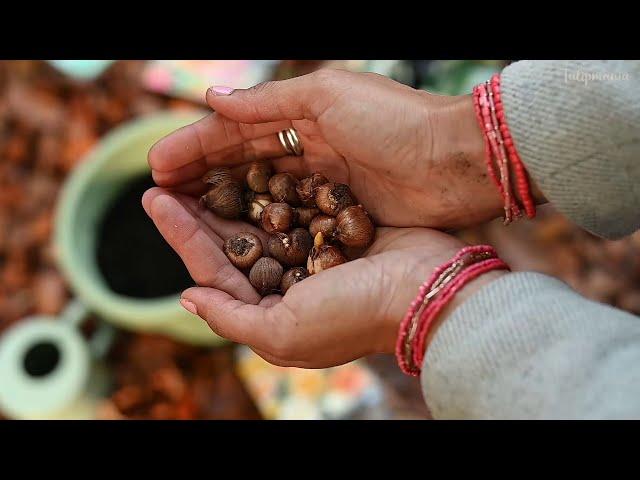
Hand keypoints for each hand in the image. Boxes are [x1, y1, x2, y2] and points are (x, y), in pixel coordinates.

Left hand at [142, 187, 503, 367]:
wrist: (424, 289)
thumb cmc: (351, 315)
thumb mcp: (280, 333)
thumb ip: (230, 318)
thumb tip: (187, 299)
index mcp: (270, 312)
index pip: (213, 269)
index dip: (181, 235)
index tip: (154, 200)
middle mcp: (287, 284)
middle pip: (231, 241)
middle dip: (197, 211)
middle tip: (166, 177)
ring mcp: (312, 254)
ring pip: (259, 218)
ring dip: (229, 193)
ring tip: (198, 166)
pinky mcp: (335, 228)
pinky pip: (293, 202)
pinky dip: (270, 184)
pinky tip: (247, 162)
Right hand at [149, 69, 532, 229]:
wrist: (459, 163)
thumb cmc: (398, 123)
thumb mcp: (328, 97)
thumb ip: (270, 102)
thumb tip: (212, 100)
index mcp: (303, 114)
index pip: (235, 132)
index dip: (194, 148)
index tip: (155, 167)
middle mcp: (310, 148)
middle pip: (242, 165)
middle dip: (200, 178)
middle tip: (158, 198)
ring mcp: (325, 184)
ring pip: (262, 195)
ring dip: (224, 205)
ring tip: (186, 221)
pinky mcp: (342, 215)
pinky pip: (290, 220)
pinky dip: (263, 226)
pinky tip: (238, 240)